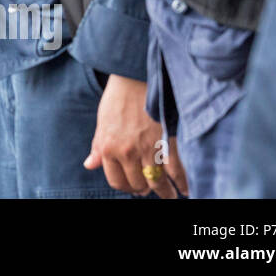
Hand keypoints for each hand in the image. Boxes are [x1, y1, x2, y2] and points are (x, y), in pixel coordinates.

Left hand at [84, 74, 187, 197]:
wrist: (135, 78)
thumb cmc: (117, 99)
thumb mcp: (102, 123)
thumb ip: (98, 147)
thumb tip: (89, 165)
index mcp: (108, 149)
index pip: (117, 180)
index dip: (125, 186)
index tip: (132, 187)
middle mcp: (127, 153)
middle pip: (138, 184)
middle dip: (143, 189)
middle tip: (149, 189)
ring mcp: (148, 149)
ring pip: (157, 182)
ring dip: (164, 192)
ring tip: (169, 197)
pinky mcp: (166, 142)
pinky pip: (176, 170)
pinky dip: (182, 183)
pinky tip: (185, 190)